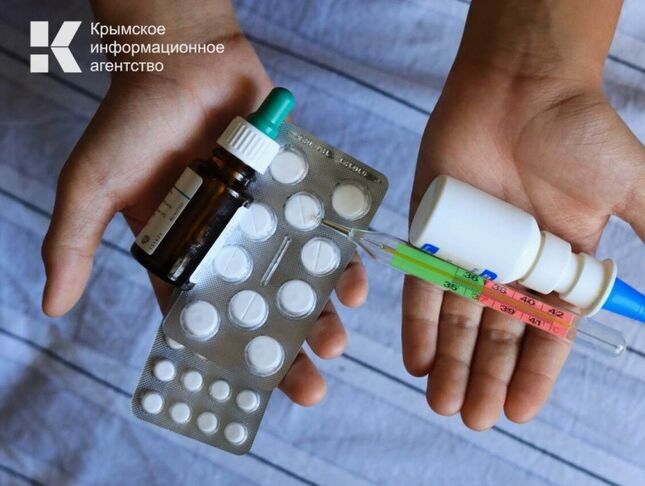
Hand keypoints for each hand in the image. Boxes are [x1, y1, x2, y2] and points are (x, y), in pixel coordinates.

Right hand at [41, 12, 365, 405]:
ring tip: (336, 342)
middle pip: (261, 308)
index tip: (253, 392)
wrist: (183, 59)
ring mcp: (264, 219)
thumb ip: (73, 243)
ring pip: (296, 278)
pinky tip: (353, 286)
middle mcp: (228, 244)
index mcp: (183, 254)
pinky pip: (322, 231)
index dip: (228, 356)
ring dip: (318, 313)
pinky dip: (339, 259)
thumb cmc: (134, 123)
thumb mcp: (94, 185)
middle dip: (284, 348)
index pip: (207, 318)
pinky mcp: (294, 192)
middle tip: (310, 385)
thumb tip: (50, 306)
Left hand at [403, 31, 644, 428]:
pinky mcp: (434, 229)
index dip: (534, 373)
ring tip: (442, 404)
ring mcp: (471, 249)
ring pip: (458, 318)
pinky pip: (423, 284)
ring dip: (451, 363)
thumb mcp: (639, 190)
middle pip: (498, 334)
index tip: (520, 410)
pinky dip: (419, 322)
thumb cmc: (582, 133)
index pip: (546, 333)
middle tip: (474, 418)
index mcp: (560, 264)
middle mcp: (513, 264)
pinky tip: (417, 360)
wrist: (524, 84)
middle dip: (486, 377)